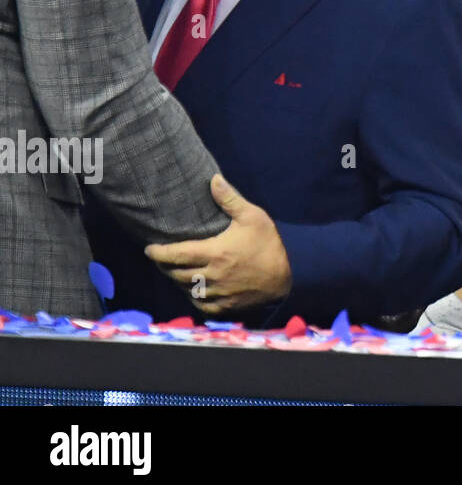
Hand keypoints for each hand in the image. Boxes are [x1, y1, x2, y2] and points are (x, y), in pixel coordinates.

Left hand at [145, 175, 291, 314]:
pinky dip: (193, 298)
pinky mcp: (225, 305)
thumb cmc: (268, 243)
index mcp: (214, 253)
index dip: (159, 253)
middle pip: (176, 274)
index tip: (149, 249)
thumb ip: (230, 199)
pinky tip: (193, 290)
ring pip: (186, 290)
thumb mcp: (252, 216)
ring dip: (177, 282)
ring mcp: (217, 293)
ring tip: (175, 272)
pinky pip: (201, 305)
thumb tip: (213, 179)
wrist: (288, 274)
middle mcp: (211, 275)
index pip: (176, 254)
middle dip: (165, 266)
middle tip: (161, 258)